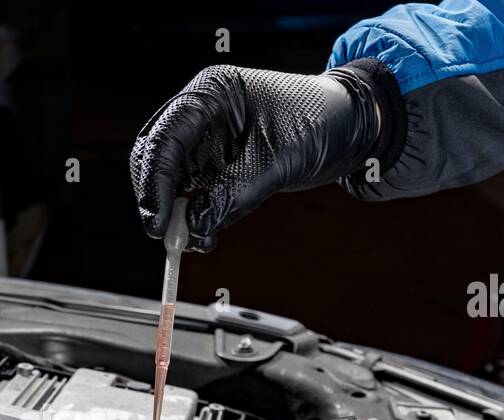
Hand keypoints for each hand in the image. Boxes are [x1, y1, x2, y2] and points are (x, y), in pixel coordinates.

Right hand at [129, 61, 393, 250]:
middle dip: (158, 199)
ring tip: (196, 241)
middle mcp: (201, 112)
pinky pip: (191, 191)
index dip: (155, 183)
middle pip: (156, 157)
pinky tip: (205, 234)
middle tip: (166, 238)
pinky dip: (193, 215)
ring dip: (176, 213)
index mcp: (211, 94)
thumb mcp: (277, 162)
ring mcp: (206, 137)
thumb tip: (195, 227)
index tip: (159, 223)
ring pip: (170, 179)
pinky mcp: (215, 161)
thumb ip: (233, 195)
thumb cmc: (319, 123)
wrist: (349, 125)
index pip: (164, 138)